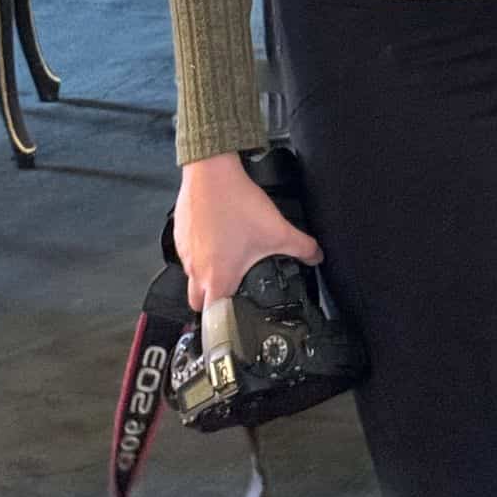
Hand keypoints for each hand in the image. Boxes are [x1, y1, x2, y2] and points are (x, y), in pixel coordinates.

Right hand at [175, 152, 324, 312]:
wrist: (211, 172)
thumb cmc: (236, 203)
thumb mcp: (278, 230)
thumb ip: (303, 248)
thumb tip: (316, 257)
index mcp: (218, 277)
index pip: (212, 318)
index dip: (224, 324)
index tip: (234, 323)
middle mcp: (196, 270)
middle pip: (198, 302)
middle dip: (213, 304)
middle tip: (232, 294)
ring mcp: (185, 252)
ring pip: (192, 277)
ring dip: (207, 275)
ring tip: (229, 262)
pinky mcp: (180, 235)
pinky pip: (188, 254)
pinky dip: (201, 253)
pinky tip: (219, 239)